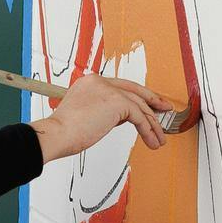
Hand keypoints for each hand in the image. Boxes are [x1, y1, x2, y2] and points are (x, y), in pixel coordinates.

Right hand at [29, 74, 176, 161]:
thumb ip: (105, 111)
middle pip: (134, 90)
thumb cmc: (64, 132)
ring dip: (152, 124)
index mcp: (91, 82)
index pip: (121, 86)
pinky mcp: (117, 102)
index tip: (149, 105)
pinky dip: (148, 130)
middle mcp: (100, 81)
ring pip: (139, 105)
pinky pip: (139, 116)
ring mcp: (109, 90)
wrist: (56, 135)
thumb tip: (122, 118)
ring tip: (160, 138)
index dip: (137, 96)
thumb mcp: (85, 116)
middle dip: (153, 101)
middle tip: (165, 110)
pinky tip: (152, 140)